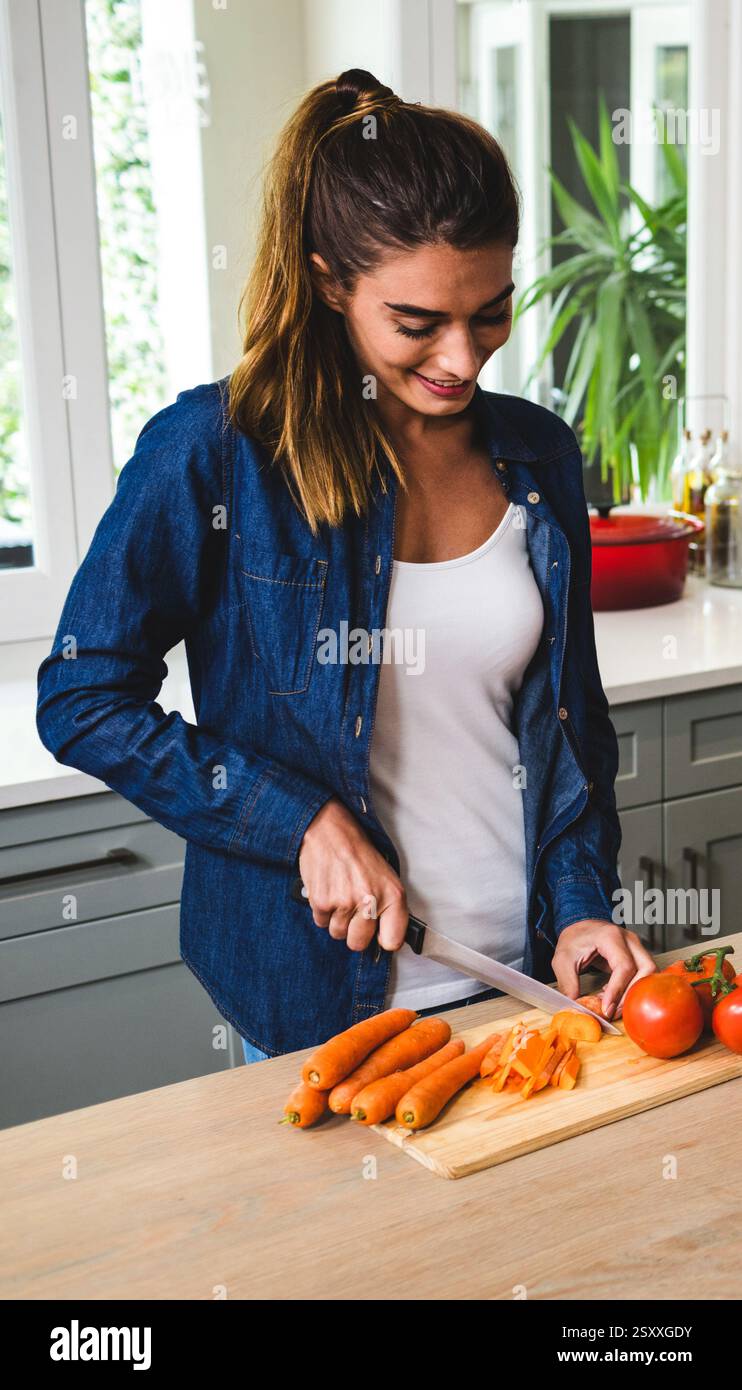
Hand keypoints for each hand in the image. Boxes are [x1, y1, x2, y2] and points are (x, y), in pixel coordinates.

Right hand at [298, 797, 408, 951]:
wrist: (329, 831)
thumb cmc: (359, 854)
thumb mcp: (386, 877)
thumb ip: (390, 909)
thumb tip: (385, 939)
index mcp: (393, 896)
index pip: (392, 941)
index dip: (383, 940)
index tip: (378, 935)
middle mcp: (370, 902)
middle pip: (358, 944)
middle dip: (353, 932)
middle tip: (352, 911)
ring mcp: (344, 903)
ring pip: (337, 933)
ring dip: (336, 919)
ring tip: (340, 894)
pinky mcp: (321, 902)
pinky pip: (321, 922)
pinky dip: (322, 911)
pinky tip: (328, 891)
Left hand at [552, 919, 656, 1019]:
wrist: (579, 927)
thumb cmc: (573, 939)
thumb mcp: (562, 960)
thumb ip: (568, 984)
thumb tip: (576, 1007)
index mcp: (611, 937)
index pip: (624, 966)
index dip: (617, 990)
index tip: (606, 1008)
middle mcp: (629, 940)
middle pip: (646, 969)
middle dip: (631, 994)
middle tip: (612, 1010)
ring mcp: (636, 947)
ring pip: (649, 974)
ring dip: (633, 994)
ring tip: (612, 1005)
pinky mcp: (636, 956)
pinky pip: (643, 976)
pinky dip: (632, 989)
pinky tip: (613, 996)